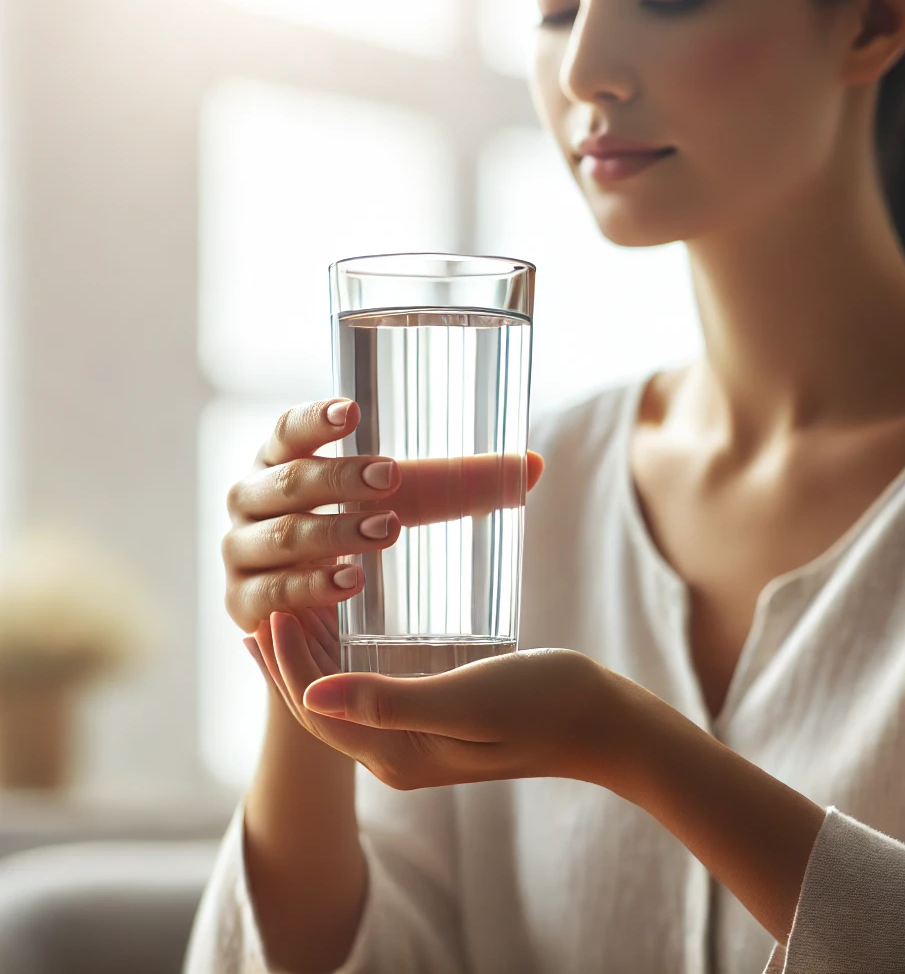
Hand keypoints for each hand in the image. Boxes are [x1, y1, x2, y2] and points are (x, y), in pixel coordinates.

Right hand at [222, 397, 544, 633]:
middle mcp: (252, 499)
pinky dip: (311, 586)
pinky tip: (350, 582)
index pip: (287, 431)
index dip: (313, 419)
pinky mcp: (242, 604)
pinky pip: (272, 593)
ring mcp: (240, 552)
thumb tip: (532, 465)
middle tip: (391, 477)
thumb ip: (461, 485)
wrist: (319, 626)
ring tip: (387, 531)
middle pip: (287, 481)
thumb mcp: (407, 505)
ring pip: (282, 536)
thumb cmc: (362, 539)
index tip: (351, 411)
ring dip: (334, 532)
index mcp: (282, 461)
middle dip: (339, 477)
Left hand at [244, 613, 643, 791]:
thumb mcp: (465, 700)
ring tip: (291, 617)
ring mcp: (419, 740)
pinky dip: (348, 662)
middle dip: (287, 664)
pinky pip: (374, 691)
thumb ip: (390, 701)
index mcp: (398, 755)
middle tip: (264, 609)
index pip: (317, 713)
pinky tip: (350, 632)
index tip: (272, 613)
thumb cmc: (543, 704)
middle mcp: (399, 755)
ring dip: (313, 661)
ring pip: (345, 700)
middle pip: (322, 710)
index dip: (285, 667)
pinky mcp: (439, 720)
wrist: (601, 722)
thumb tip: (309, 698)